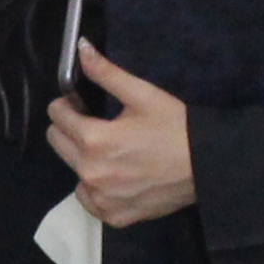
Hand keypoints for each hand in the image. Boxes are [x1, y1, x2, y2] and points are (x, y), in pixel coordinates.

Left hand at [46, 42, 195, 225]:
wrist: (206, 166)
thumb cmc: (176, 127)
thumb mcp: (142, 95)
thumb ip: (106, 73)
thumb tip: (80, 47)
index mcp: (93, 140)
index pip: (57, 116)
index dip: (67, 104)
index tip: (82, 104)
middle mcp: (90, 173)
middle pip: (58, 143)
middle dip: (70, 129)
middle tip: (97, 125)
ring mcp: (101, 199)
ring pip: (73, 172)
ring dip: (82, 159)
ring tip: (111, 152)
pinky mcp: (113, 217)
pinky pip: (89, 200)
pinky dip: (96, 189)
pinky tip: (116, 177)